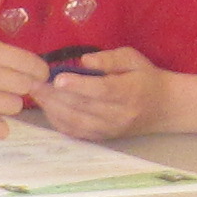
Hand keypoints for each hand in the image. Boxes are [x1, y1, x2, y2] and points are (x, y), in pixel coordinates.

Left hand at [35, 47, 168, 139]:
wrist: (163, 107)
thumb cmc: (145, 77)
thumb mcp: (133, 59)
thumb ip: (109, 59)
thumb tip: (84, 61)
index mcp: (130, 92)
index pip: (101, 90)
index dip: (78, 85)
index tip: (57, 77)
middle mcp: (119, 115)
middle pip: (83, 106)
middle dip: (55, 95)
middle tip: (33, 82)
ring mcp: (110, 130)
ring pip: (76, 121)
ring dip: (52, 108)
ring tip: (36, 93)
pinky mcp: (102, 138)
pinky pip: (75, 132)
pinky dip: (57, 120)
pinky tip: (47, 106)